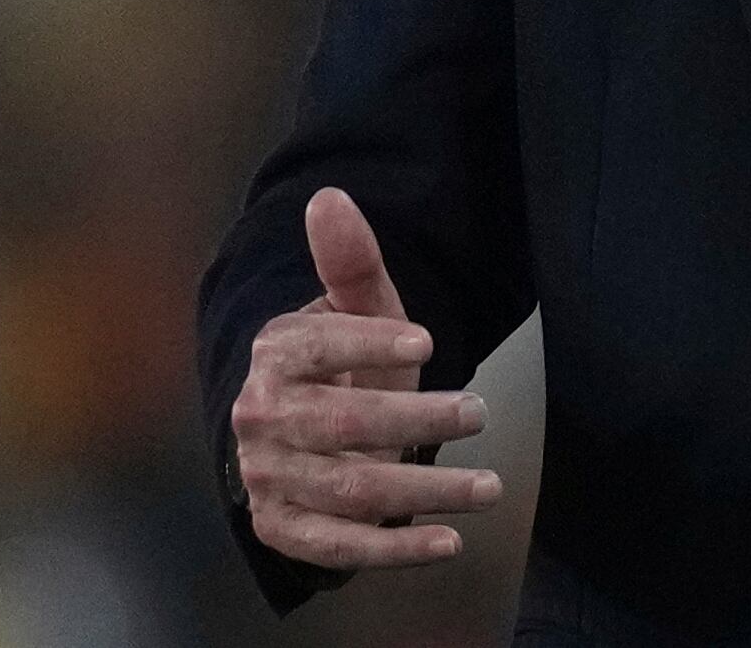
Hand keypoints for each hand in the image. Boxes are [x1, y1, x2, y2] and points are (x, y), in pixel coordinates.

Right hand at [229, 187, 501, 571]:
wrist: (299, 436)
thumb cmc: (343, 366)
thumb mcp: (357, 310)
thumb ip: (350, 260)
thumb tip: (329, 197)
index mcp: (277, 355)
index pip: (317, 347)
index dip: (369, 344)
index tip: (427, 343)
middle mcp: (262, 419)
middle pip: (342, 423)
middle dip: (417, 421)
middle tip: (480, 412)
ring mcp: (269, 479)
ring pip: (352, 489)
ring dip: (426, 492)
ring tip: (488, 485)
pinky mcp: (284, 529)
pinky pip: (339, 547)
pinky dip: (395, 552)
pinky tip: (448, 542)